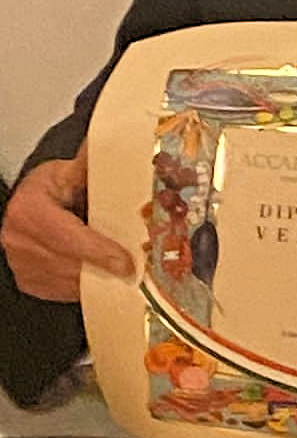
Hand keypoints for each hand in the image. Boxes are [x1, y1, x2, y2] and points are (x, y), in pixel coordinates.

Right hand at [0, 147, 133, 301]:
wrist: (25, 204)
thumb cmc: (45, 187)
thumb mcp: (65, 171)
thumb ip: (91, 165)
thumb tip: (116, 147)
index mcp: (30, 210)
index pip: (68, 238)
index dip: (99, 252)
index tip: (125, 262)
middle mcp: (20, 240)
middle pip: (70, 264)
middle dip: (105, 268)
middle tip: (135, 268)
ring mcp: (21, 264)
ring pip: (67, 282)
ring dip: (97, 278)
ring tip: (122, 269)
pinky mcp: (29, 281)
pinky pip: (62, 290)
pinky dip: (85, 284)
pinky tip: (102, 273)